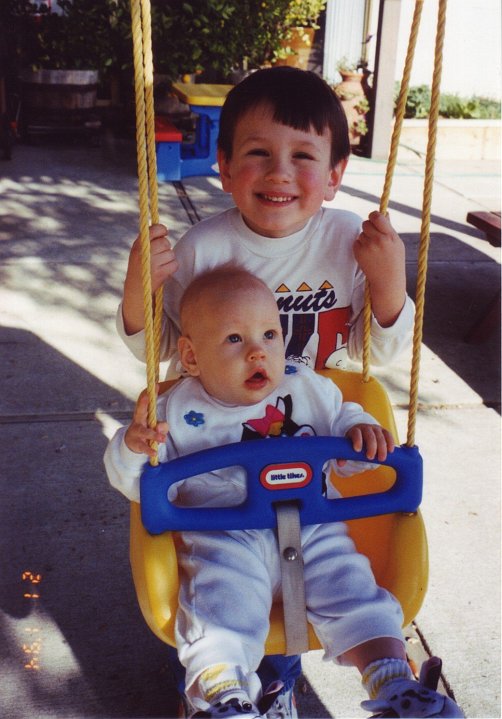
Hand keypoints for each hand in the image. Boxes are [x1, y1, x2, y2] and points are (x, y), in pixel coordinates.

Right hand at [124, 388, 168, 456]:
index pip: (147, 402)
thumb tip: (162, 427)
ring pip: (145, 432)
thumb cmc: (146, 429)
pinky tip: (154, 452)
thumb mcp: (155, 426)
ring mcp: (137, 433)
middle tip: (147, 396)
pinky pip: (144, 447)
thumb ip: (162, 426)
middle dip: (143, 403)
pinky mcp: (137, 444)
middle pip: (140, 411)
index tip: (155, 385)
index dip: (150, 394)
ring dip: (154, 434)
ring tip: (163, 439)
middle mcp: (139, 421)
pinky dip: (149, 450)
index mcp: (143, 414)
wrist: (132, 443)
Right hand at [131, 223, 178, 292]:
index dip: (162, 229)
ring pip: (171, 253)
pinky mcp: (161, 273)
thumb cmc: (140, 266)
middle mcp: (145, 252)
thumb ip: (148, 239)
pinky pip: (175, 264)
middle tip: (160, 253)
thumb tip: (163, 229)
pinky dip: (172, 267)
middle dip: (166, 247)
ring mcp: (153, 263)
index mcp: (138, 244)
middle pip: (165, 242)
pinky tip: (164, 270)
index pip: (155, 229)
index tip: (164, 233)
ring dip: (169, 258)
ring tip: (160, 264)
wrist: (136, 288)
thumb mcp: (138, 250)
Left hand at [339, 423, 394, 465]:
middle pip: (370, 436)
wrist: (362, 432)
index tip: (357, 450)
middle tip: (370, 458)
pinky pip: (388, 435)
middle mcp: (366, 428)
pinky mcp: (383, 431)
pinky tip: (390, 451)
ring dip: (382, 448)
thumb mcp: (348, 447)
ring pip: (380, 436)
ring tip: (381, 459)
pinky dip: (390, 442)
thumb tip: (340, 464)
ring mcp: (375, 428)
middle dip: (371, 447)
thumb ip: (343, 455)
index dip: (357, 440)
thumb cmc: (354, 442)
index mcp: (355, 431)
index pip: (356, 433)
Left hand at [353, 211, 405, 326]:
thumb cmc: (394, 260)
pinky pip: (356, 242)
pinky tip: (368, 254)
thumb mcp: (397, 243)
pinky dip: (360, 246)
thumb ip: (389, 228)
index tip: (374, 219)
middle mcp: (378, 240)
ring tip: (374, 249)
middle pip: (366, 223)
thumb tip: (384, 213)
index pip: (376, 216)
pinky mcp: (359, 253)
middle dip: (368, 227)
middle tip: (374, 235)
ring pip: (361, 233)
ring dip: (365, 238)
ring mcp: (368, 247)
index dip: (374, 216)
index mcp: (389, 236)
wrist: (387, 280)